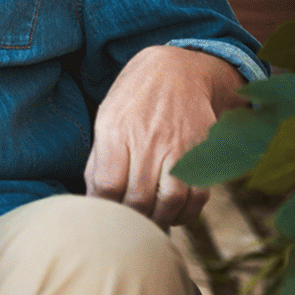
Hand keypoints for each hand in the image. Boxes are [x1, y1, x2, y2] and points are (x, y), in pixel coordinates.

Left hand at [85, 45, 246, 225]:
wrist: (178, 71)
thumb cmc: (134, 100)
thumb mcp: (106, 120)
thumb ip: (99, 160)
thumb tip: (92, 199)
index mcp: (115, 132)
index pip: (106, 186)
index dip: (103, 208)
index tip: (103, 214)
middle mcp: (147, 141)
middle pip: (137, 199)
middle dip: (130, 219)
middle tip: (127, 223)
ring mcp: (178, 148)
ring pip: (169, 202)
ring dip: (158, 220)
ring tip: (149, 219)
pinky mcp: (202, 154)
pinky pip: (197, 196)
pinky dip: (185, 213)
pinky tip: (173, 212)